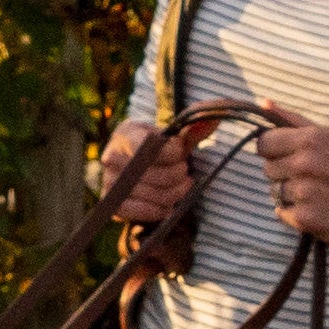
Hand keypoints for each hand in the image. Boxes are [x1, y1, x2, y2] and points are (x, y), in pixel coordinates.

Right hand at [94, 113, 212, 256]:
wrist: (129, 166)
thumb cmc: (154, 148)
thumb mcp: (170, 136)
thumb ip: (193, 129)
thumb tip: (217, 116)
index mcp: (126, 134)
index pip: (154, 148)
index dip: (174, 153)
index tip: (178, 151)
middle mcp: (112, 158)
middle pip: (161, 175)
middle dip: (180, 173)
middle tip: (182, 170)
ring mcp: (111, 184)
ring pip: (159, 195)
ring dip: (177, 192)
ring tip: (180, 185)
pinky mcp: (115, 206)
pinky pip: (149, 212)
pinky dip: (164, 209)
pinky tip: (167, 201)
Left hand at [244, 113, 328, 258]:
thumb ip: (294, 120)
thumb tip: (264, 103)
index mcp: (310, 140)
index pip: (263, 143)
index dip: (273, 150)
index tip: (286, 156)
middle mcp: (304, 164)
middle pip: (268, 169)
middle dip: (284, 172)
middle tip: (311, 177)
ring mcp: (303, 193)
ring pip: (274, 192)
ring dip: (290, 194)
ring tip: (316, 193)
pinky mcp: (305, 219)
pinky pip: (282, 213)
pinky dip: (295, 213)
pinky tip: (317, 208)